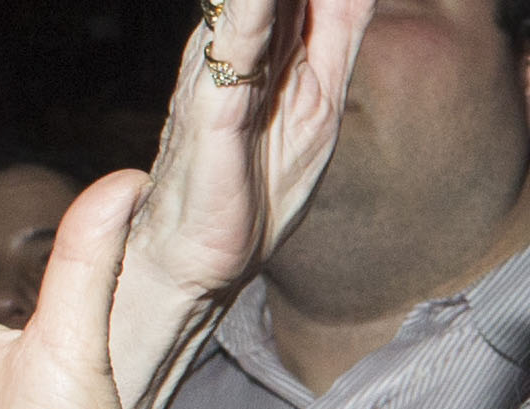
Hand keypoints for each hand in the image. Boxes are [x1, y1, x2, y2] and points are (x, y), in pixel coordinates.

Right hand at [116, 0, 362, 408]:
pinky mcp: (211, 115)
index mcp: (264, 36)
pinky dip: (248, 11)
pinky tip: (255, 1)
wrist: (196, 262)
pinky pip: (234, 48)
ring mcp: (217, 71)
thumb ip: (333, 33)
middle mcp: (233, 40)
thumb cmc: (249, 184)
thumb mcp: (317, 98)